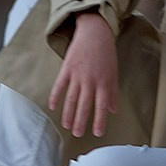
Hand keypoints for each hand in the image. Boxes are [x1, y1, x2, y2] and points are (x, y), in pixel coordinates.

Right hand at [47, 11, 117, 137]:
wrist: (95, 31)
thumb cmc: (106, 52)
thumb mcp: (113, 72)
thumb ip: (113, 92)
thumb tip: (113, 110)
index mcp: (104, 82)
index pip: (101, 106)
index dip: (99, 121)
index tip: (97, 133)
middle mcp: (90, 80)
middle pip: (84, 105)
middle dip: (80, 122)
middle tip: (77, 134)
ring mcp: (77, 74)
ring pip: (71, 99)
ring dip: (68, 114)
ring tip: (66, 126)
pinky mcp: (67, 67)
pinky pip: (59, 85)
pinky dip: (55, 96)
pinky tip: (52, 107)